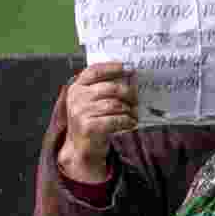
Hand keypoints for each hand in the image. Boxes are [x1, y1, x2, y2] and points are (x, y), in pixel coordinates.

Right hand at [58, 62, 138, 181]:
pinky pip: (115, 119)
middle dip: (128, 93)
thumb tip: (129, 77)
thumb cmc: (91, 121)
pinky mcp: (88, 126)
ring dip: (129, 110)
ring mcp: (81, 112)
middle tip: (137, 98)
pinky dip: (126, 121)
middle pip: (110, 88)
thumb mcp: (91, 102)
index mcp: (77, 88)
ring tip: (134, 114)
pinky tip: (130, 123)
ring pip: (115, 104)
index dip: (112, 67)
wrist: (80, 148)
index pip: (94, 71)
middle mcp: (77, 98)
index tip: (128, 67)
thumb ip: (103, 89)